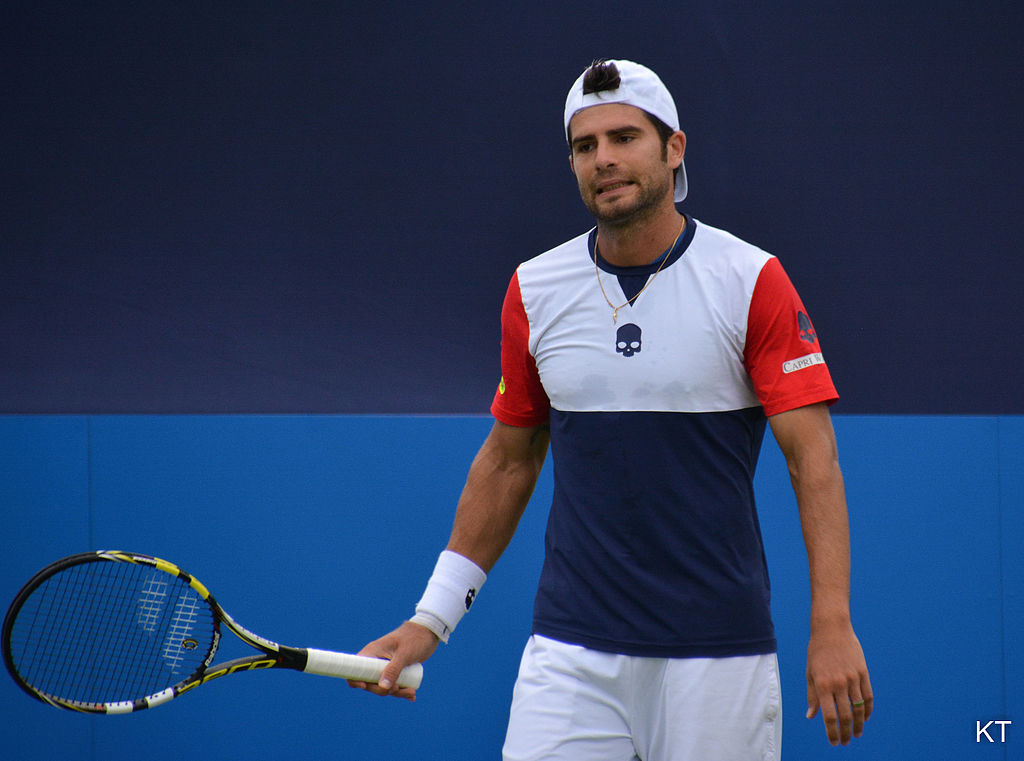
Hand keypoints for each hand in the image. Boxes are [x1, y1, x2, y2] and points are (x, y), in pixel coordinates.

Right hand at [346, 620, 439, 701]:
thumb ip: (393, 669)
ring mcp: (386, 667)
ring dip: (396, 692)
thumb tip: (382, 687)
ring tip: (411, 691)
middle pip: (369, 683)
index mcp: (373, 652)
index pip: (354, 668)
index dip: (355, 679)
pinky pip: (395, 685)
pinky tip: (412, 695)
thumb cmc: (415, 638)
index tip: (365, 685)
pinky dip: (402, 691)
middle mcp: (376, 661)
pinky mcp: (396, 671)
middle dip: (382, 690)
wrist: (429, 633)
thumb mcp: (404, 654)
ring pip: (384, 686)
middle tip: (397, 688)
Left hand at [805, 620, 872, 744]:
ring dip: (858, 725)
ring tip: (856, 734)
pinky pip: (868, 697)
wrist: (832, 629)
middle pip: (845, 716)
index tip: (833, 742)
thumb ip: (812, 696)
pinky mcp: (863, 673)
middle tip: (845, 742)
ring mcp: (852, 679)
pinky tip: (864, 718)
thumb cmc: (817, 652)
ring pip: (859, 709)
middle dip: (845, 733)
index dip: (832, 733)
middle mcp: (838, 684)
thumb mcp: (810, 673)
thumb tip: (811, 717)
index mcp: (822, 685)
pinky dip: (867, 710)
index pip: (829, 716)